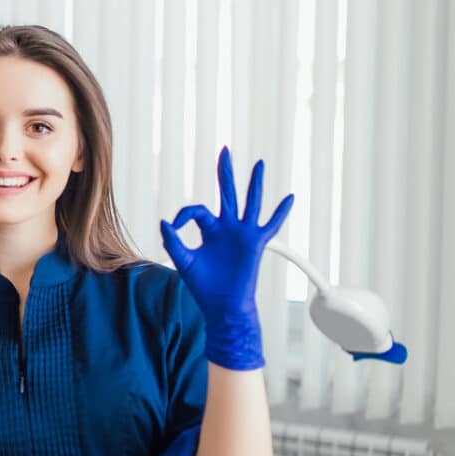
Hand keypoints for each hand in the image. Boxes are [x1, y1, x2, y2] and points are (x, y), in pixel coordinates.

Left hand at [160, 147, 293, 370]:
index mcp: (209, 229)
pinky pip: (272, 224)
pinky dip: (281, 212)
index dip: (183, 214)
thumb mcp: (183, 260)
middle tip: (224, 151)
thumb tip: (164, 221)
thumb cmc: (203, 285)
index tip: (173, 226)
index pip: (196, 210)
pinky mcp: (256, 243)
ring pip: (250, 202)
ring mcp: (243, 233)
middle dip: (225, 172)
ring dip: (255, 183)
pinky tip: (290, 197)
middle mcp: (227, 227)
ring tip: (259, 164)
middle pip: (227, 193)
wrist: (222, 305)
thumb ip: (173, 241)